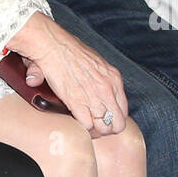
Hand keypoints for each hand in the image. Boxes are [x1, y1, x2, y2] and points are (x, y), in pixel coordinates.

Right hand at [6, 12, 126, 138]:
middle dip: (107, 129)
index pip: (123, 110)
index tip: (104, 119)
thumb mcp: (93, 60)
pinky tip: (76, 123)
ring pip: (103, 128)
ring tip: (85, 127)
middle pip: (117, 124)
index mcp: (113, 79)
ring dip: (94, 131)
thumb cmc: (69, 48)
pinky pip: (87, 126)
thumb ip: (94, 76)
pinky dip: (82, 129)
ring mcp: (94, 97)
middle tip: (95, 127)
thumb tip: (86, 83)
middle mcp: (108, 90)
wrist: (53, 45)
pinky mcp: (77, 103)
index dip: (114, 119)